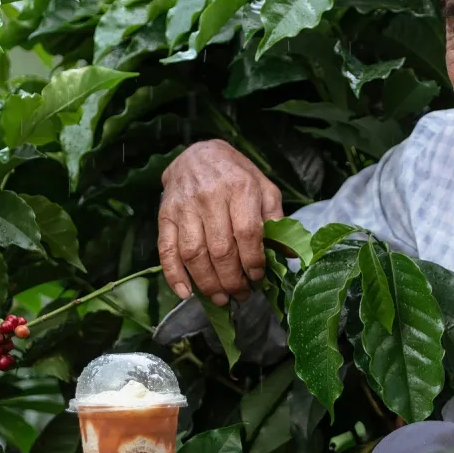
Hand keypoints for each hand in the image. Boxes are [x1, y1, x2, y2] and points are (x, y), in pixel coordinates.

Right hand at [158, 140, 283, 305]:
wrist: (197, 154)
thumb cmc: (236, 174)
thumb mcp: (264, 188)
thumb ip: (276, 220)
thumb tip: (288, 254)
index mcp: (239, 188)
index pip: (247, 233)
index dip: (253, 261)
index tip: (258, 277)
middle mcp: (209, 196)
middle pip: (220, 249)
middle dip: (232, 280)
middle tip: (242, 294)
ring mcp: (184, 206)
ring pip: (194, 254)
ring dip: (208, 283)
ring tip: (221, 298)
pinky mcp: (165, 215)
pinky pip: (166, 249)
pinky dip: (174, 275)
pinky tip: (186, 293)